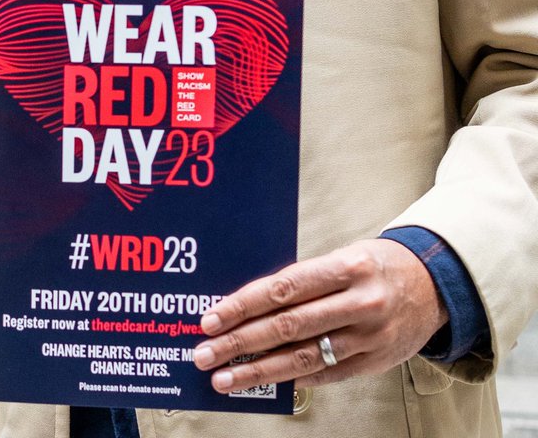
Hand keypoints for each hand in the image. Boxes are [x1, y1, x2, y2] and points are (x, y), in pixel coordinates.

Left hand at [192, 239, 447, 391]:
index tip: (211, 318)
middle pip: (288, 326)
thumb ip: (302, 280)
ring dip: (259, 371)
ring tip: (225, 378)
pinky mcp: (376, 363)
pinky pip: (327, 374)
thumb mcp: (342, 257)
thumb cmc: (373, 265)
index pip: (283, 288)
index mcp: (346, 267)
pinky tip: (267, 382)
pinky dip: (294, 379)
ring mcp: (369, 337)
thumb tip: (250, 304)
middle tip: (206, 353)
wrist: (434, 286)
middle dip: (240, 342)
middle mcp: (358, 303)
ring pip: (304, 358)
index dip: (243, 305)